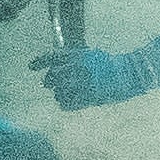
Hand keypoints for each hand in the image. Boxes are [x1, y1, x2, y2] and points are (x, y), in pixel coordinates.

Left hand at [31, 47, 147, 112]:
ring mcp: (82, 83)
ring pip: (57, 91)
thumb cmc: (109, 65)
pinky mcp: (87, 96)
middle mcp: (77, 68)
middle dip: (49, 81)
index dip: (39, 62)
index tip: (31, 67)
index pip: (52, 57)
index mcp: (77, 55)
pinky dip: (65, 103)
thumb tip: (54, 65)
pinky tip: (69, 101)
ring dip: (58, 93)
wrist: (128, 74)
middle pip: (51, 77)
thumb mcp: (89, 55)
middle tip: (50, 84)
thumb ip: (71, 59)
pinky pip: (66, 103)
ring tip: (64, 93)